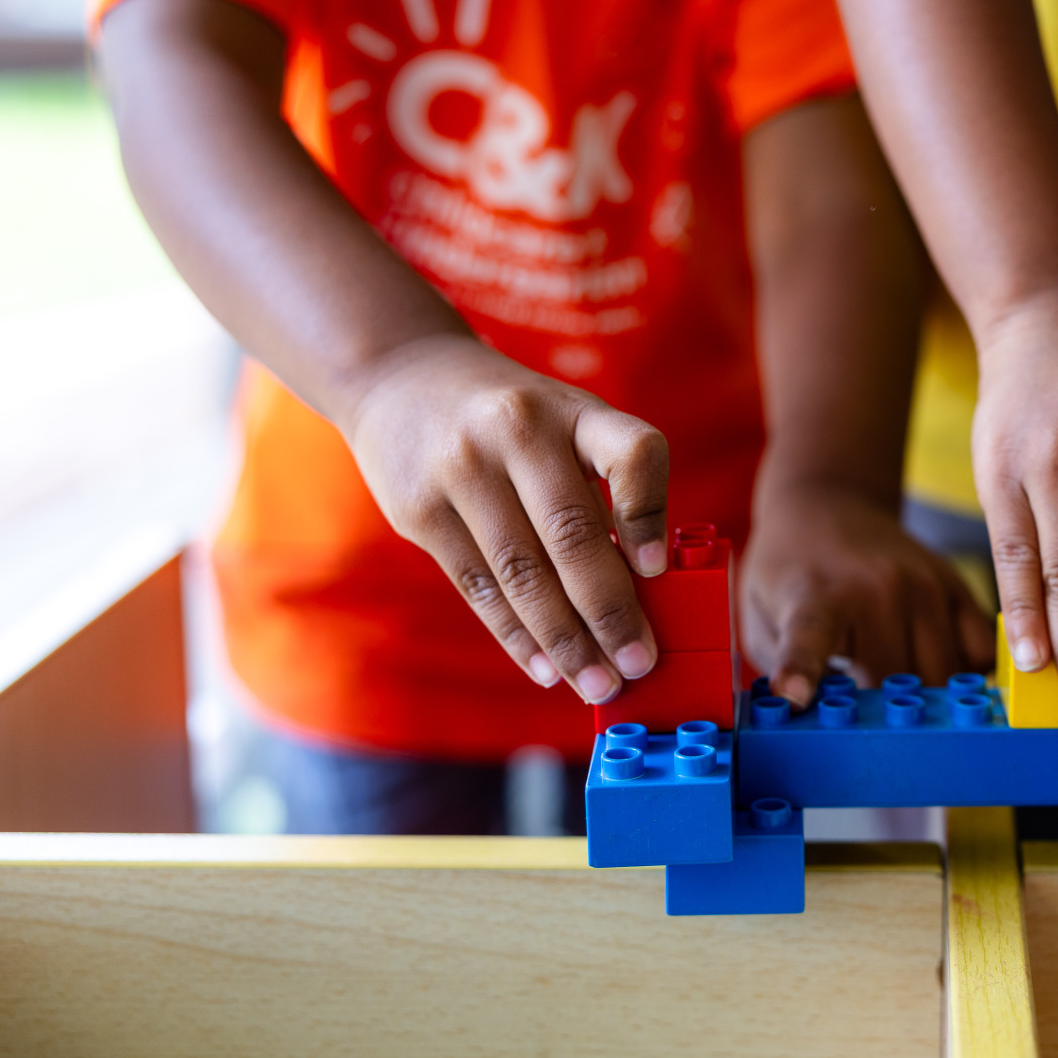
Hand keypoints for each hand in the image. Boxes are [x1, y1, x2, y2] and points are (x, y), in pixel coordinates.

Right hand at [342, 334, 668, 703]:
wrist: (400, 376)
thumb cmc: (512, 419)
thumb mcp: (566, 421)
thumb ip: (604, 484)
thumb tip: (645, 588)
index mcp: (572, 410)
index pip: (631, 453)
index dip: (648, 514)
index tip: (658, 570)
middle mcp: (518, 432)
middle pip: (572, 535)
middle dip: (610, 612)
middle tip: (638, 664)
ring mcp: (461, 470)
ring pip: (522, 573)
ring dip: (565, 639)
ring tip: (597, 681)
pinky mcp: (419, 510)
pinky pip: (478, 587)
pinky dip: (516, 635)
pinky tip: (546, 667)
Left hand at [741, 481, 993, 703]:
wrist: (830, 503)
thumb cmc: (791, 571)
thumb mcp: (760, 616)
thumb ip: (777, 671)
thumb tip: (806, 722)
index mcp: (814, 597)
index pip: (808, 637)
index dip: (801, 670)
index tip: (793, 696)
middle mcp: (875, 588)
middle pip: (892, 681)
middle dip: (880, 711)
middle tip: (864, 709)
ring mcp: (923, 585)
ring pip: (941, 675)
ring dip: (924, 696)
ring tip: (896, 683)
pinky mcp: (955, 584)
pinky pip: (980, 652)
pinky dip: (966, 673)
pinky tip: (937, 668)